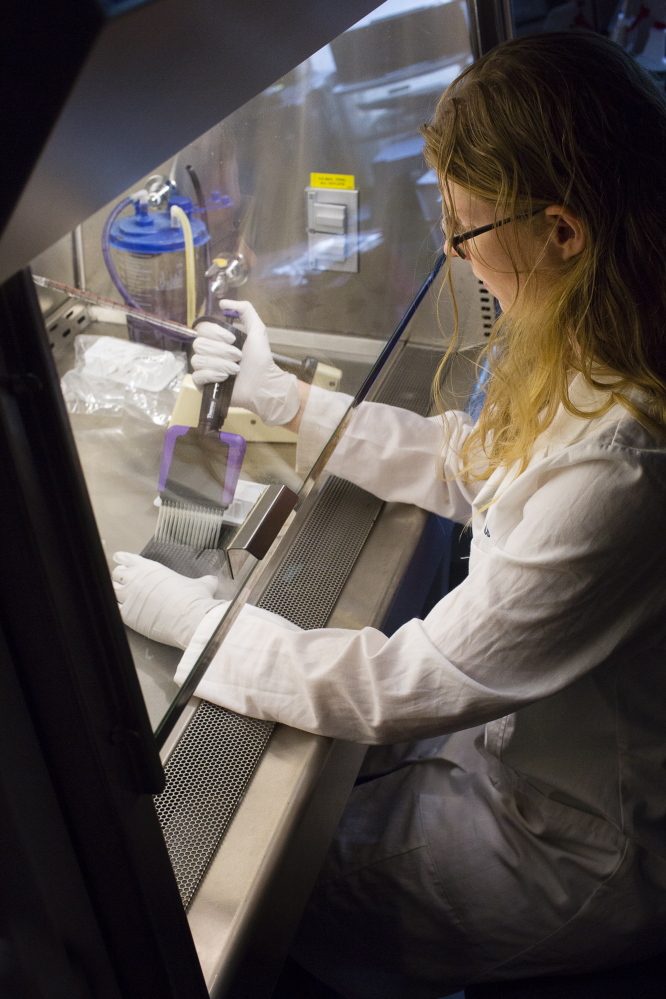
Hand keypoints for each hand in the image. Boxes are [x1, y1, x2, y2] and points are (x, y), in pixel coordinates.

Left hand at [112, 553, 225, 648]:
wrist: (190, 620)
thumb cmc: (194, 600)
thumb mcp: (201, 585)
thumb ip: (204, 581)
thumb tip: (212, 581)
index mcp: (151, 568)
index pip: (129, 559)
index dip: (122, 559)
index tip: (118, 558)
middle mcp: (137, 580)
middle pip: (117, 574)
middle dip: (120, 576)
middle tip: (122, 579)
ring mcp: (130, 597)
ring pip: (112, 589)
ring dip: (116, 591)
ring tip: (119, 593)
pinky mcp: (128, 615)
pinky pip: (114, 608)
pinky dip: (116, 607)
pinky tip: (118, 608)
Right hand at [190, 300, 299, 426]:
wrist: (263, 384)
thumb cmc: (260, 360)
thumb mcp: (257, 330)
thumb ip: (245, 310)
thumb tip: (223, 302)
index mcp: (217, 340)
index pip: (202, 329)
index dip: (217, 333)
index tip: (233, 340)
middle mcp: (208, 352)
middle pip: (199, 344)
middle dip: (221, 351)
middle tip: (238, 357)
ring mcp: (204, 368)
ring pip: (198, 359)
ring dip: (220, 363)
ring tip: (235, 369)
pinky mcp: (203, 384)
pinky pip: (197, 375)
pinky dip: (212, 375)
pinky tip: (225, 378)